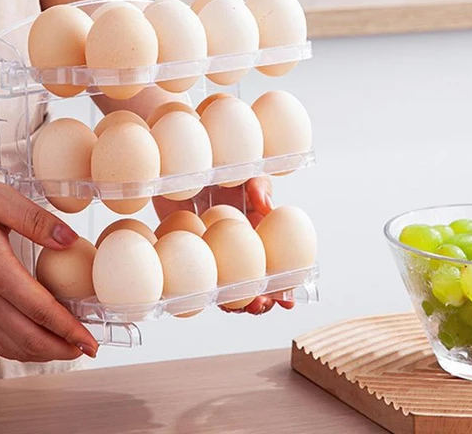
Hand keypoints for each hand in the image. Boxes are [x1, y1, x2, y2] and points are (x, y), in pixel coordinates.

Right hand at [0, 180, 98, 362]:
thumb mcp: (0, 199)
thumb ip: (36, 219)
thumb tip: (70, 240)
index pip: (39, 309)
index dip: (68, 327)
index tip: (89, 339)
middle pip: (29, 337)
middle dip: (63, 348)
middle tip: (90, 348)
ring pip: (14, 345)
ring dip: (45, 353)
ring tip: (71, 348)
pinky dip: (23, 349)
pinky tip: (40, 342)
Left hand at [153, 176, 293, 314]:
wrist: (183, 166)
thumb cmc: (220, 165)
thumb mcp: (246, 172)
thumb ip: (258, 186)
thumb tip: (266, 206)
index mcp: (260, 228)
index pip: (280, 260)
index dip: (286, 283)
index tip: (288, 300)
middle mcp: (242, 244)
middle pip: (257, 280)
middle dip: (264, 298)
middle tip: (262, 304)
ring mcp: (218, 250)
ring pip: (232, 284)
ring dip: (239, 301)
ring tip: (241, 306)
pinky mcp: (193, 251)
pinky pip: (203, 276)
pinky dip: (209, 290)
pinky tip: (211, 297)